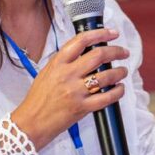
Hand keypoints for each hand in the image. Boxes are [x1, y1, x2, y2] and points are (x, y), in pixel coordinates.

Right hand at [11, 28, 128, 150]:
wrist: (30, 122)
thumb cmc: (38, 98)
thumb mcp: (47, 72)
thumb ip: (65, 62)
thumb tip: (86, 51)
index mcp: (58, 63)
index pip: (82, 40)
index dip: (101, 34)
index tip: (112, 33)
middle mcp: (67, 74)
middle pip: (98, 56)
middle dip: (116, 52)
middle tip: (123, 53)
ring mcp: (75, 91)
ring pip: (106, 76)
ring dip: (119, 72)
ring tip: (123, 71)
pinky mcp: (81, 108)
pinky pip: (106, 98)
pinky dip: (117, 92)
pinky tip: (120, 88)